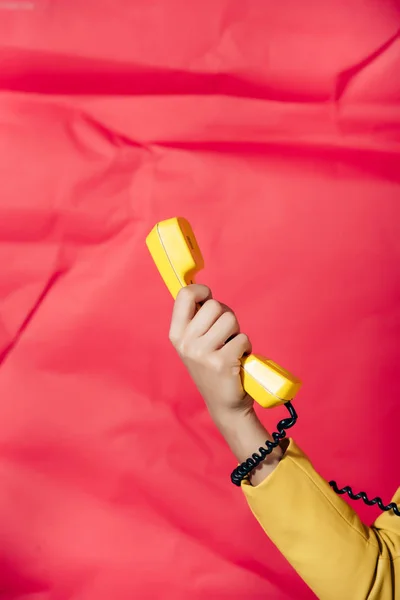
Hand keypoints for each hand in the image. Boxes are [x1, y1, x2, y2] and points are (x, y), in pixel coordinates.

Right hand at [169, 284, 253, 420]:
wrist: (224, 405)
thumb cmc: (213, 368)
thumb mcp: (195, 344)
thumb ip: (196, 319)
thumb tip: (202, 291)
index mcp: (176, 334)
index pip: (184, 295)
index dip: (202, 291)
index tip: (209, 299)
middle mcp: (185, 343)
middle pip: (214, 305)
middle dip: (226, 316)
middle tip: (224, 335)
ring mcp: (202, 353)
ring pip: (230, 319)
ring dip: (237, 332)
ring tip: (231, 348)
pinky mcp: (221, 362)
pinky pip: (242, 338)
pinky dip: (246, 347)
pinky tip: (238, 360)